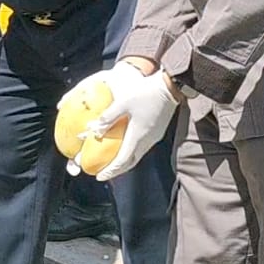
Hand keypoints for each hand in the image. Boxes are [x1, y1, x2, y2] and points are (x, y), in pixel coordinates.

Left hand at [63, 63, 179, 182]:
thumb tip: (94, 129)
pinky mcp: (157, 132)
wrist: (169, 88)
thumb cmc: (145, 93)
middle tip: (104, 173)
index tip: (99, 176)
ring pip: (137, 156)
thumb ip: (108, 117)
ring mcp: (154, 137)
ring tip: (113, 162)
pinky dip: (131, 152)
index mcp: (138, 136)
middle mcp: (147, 141)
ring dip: (125, 162)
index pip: (122, 161)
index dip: (110, 170)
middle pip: (130, 162)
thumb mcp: (122, 102)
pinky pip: (142, 148)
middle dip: (117, 170)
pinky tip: (126, 146)